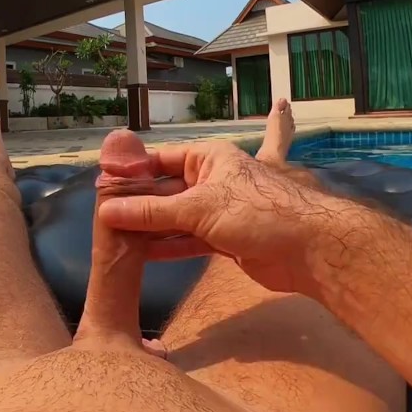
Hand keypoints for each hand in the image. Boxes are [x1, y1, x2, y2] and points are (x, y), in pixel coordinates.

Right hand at [96, 141, 340, 295]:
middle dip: (138, 204)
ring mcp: (220, 210)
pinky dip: (169, 246)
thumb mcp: (197, 208)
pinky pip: (189, 239)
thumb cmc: (257, 212)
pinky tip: (143, 253)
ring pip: (177, 217)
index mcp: (210, 157)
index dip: (132, 173)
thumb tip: (107, 211)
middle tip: (103, 217)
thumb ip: (151, 213)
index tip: (103, 187)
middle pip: (166, 190)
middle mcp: (213, 179)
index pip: (161, 159)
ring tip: (115, 237)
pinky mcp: (226, 239)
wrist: (308, 249)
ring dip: (151, 228)